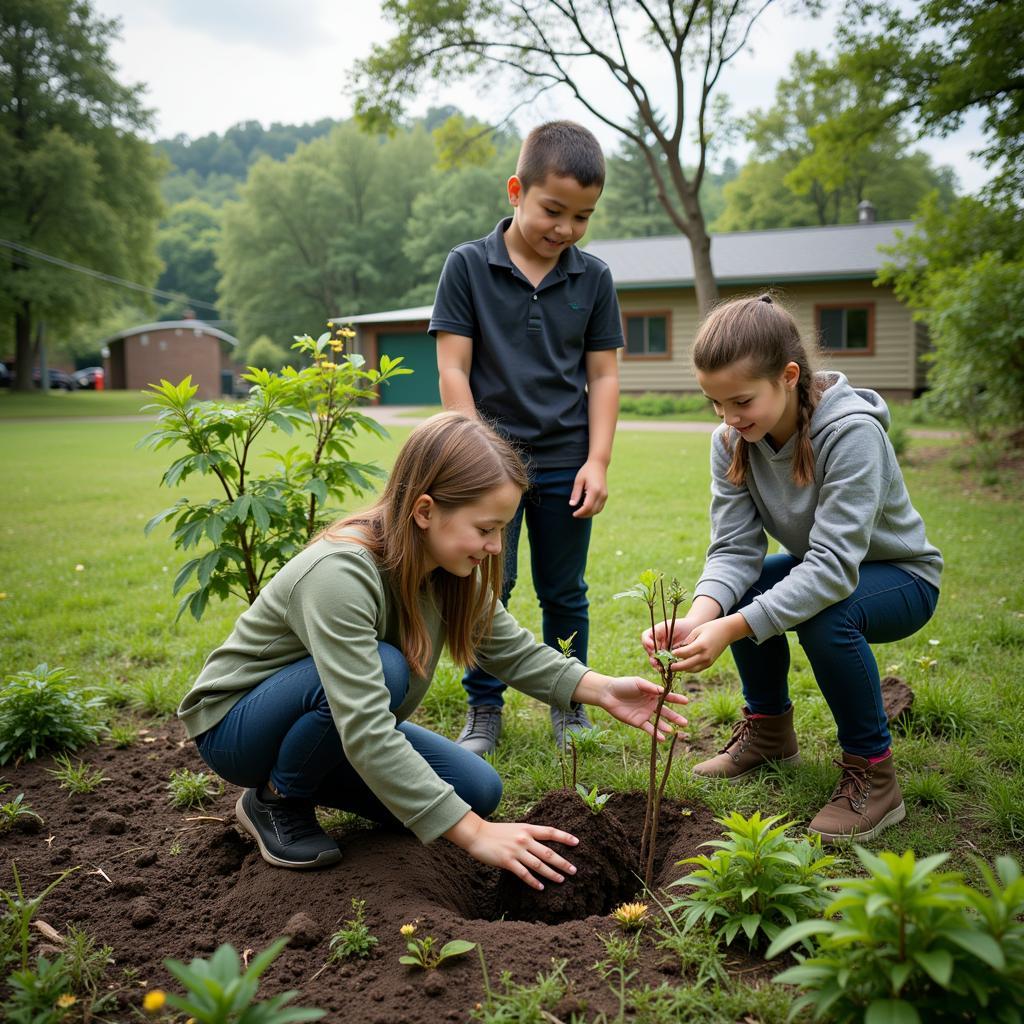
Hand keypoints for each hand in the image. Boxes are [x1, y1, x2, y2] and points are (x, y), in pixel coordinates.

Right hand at [450, 816, 578, 889]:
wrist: (477, 834)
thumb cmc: (497, 832)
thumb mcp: (516, 828)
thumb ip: (529, 834)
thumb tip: (543, 843)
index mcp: (527, 828)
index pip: (550, 832)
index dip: (564, 837)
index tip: (577, 843)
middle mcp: (524, 839)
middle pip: (548, 852)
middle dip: (563, 862)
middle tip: (574, 870)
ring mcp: (516, 851)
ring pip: (539, 865)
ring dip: (552, 873)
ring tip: (562, 880)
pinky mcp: (507, 861)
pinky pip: (524, 874)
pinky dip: (534, 881)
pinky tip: (541, 887)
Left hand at [569, 459, 607, 517]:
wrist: (599, 465)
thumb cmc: (587, 471)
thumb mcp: (579, 480)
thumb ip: (576, 493)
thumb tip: (572, 505)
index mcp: (595, 490)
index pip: (587, 507)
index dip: (580, 512)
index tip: (574, 514)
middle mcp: (602, 494)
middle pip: (593, 510)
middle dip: (583, 515)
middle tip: (575, 514)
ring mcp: (605, 495)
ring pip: (597, 510)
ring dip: (588, 514)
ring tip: (580, 512)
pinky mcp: (605, 496)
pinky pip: (600, 507)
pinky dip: (593, 510)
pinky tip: (586, 508)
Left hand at [598, 676, 687, 737]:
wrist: (608, 694)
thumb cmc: (623, 684)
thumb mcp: (638, 682)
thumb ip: (650, 687)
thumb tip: (663, 691)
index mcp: (653, 693)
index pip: (667, 697)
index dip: (677, 699)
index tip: (686, 701)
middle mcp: (652, 704)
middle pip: (666, 712)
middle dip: (675, 717)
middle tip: (685, 723)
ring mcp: (646, 714)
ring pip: (659, 722)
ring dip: (666, 726)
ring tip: (673, 730)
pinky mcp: (638, 722)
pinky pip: (649, 729)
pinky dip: (655, 734)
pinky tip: (662, 738)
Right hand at [642, 616, 701, 666]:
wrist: (693, 629)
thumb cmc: (681, 625)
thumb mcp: (669, 625)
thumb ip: (659, 632)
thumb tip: (652, 644)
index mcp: (655, 633)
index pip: (645, 637)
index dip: (646, 642)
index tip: (652, 646)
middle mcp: (657, 642)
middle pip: (649, 651)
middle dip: (651, 657)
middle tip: (655, 662)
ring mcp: (662, 651)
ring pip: (655, 659)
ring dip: (656, 664)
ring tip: (660, 668)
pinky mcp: (669, 658)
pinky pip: (664, 664)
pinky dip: (664, 667)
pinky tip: (667, 669)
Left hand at [671, 618, 737, 672]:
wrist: (727, 632)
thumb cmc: (710, 628)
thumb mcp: (696, 630)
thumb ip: (687, 641)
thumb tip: (678, 650)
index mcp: (702, 645)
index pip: (686, 653)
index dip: (676, 654)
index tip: (670, 653)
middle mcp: (705, 655)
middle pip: (688, 665)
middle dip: (677, 667)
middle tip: (668, 666)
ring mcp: (708, 661)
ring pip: (692, 669)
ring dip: (683, 669)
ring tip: (674, 666)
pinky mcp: (710, 663)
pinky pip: (697, 669)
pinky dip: (689, 668)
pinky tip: (682, 665)